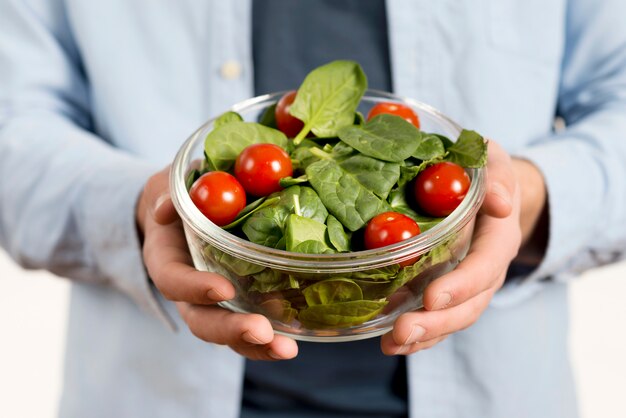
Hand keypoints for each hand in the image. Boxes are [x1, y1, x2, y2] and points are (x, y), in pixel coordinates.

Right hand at [136, 166, 297, 359]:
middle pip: (202, 321)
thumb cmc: (181, 197)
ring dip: (257, 346)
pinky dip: (272, 337)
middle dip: (231, 330)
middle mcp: (188, 291)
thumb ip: (167, 196)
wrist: (186, 214)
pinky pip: (252, 325)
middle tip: (261, 332)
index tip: (223, 289)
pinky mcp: (239, 304)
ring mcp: (213, 303)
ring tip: (287, 350)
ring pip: (228, 334)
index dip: (195, 288)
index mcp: (166, 260)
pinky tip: (298, 339)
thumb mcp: (169, 187)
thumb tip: (165, 209)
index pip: (172, 280)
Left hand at [381, 141, 545, 354]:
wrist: (489, 193)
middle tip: (402, 331)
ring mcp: (467, 287)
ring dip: (423, 337)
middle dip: (436, 322)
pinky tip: (390, 344)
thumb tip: (499, 202)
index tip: (434, 297)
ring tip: (392, 344)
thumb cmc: (485, 172)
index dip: (462, 285)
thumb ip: (498, 178)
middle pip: (468, 306)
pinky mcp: (447, 292)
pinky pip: (436, 320)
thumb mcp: (495, 163)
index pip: (485, 266)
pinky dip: (417, 336)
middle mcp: (485, 270)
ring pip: (451, 320)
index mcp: (498, 238)